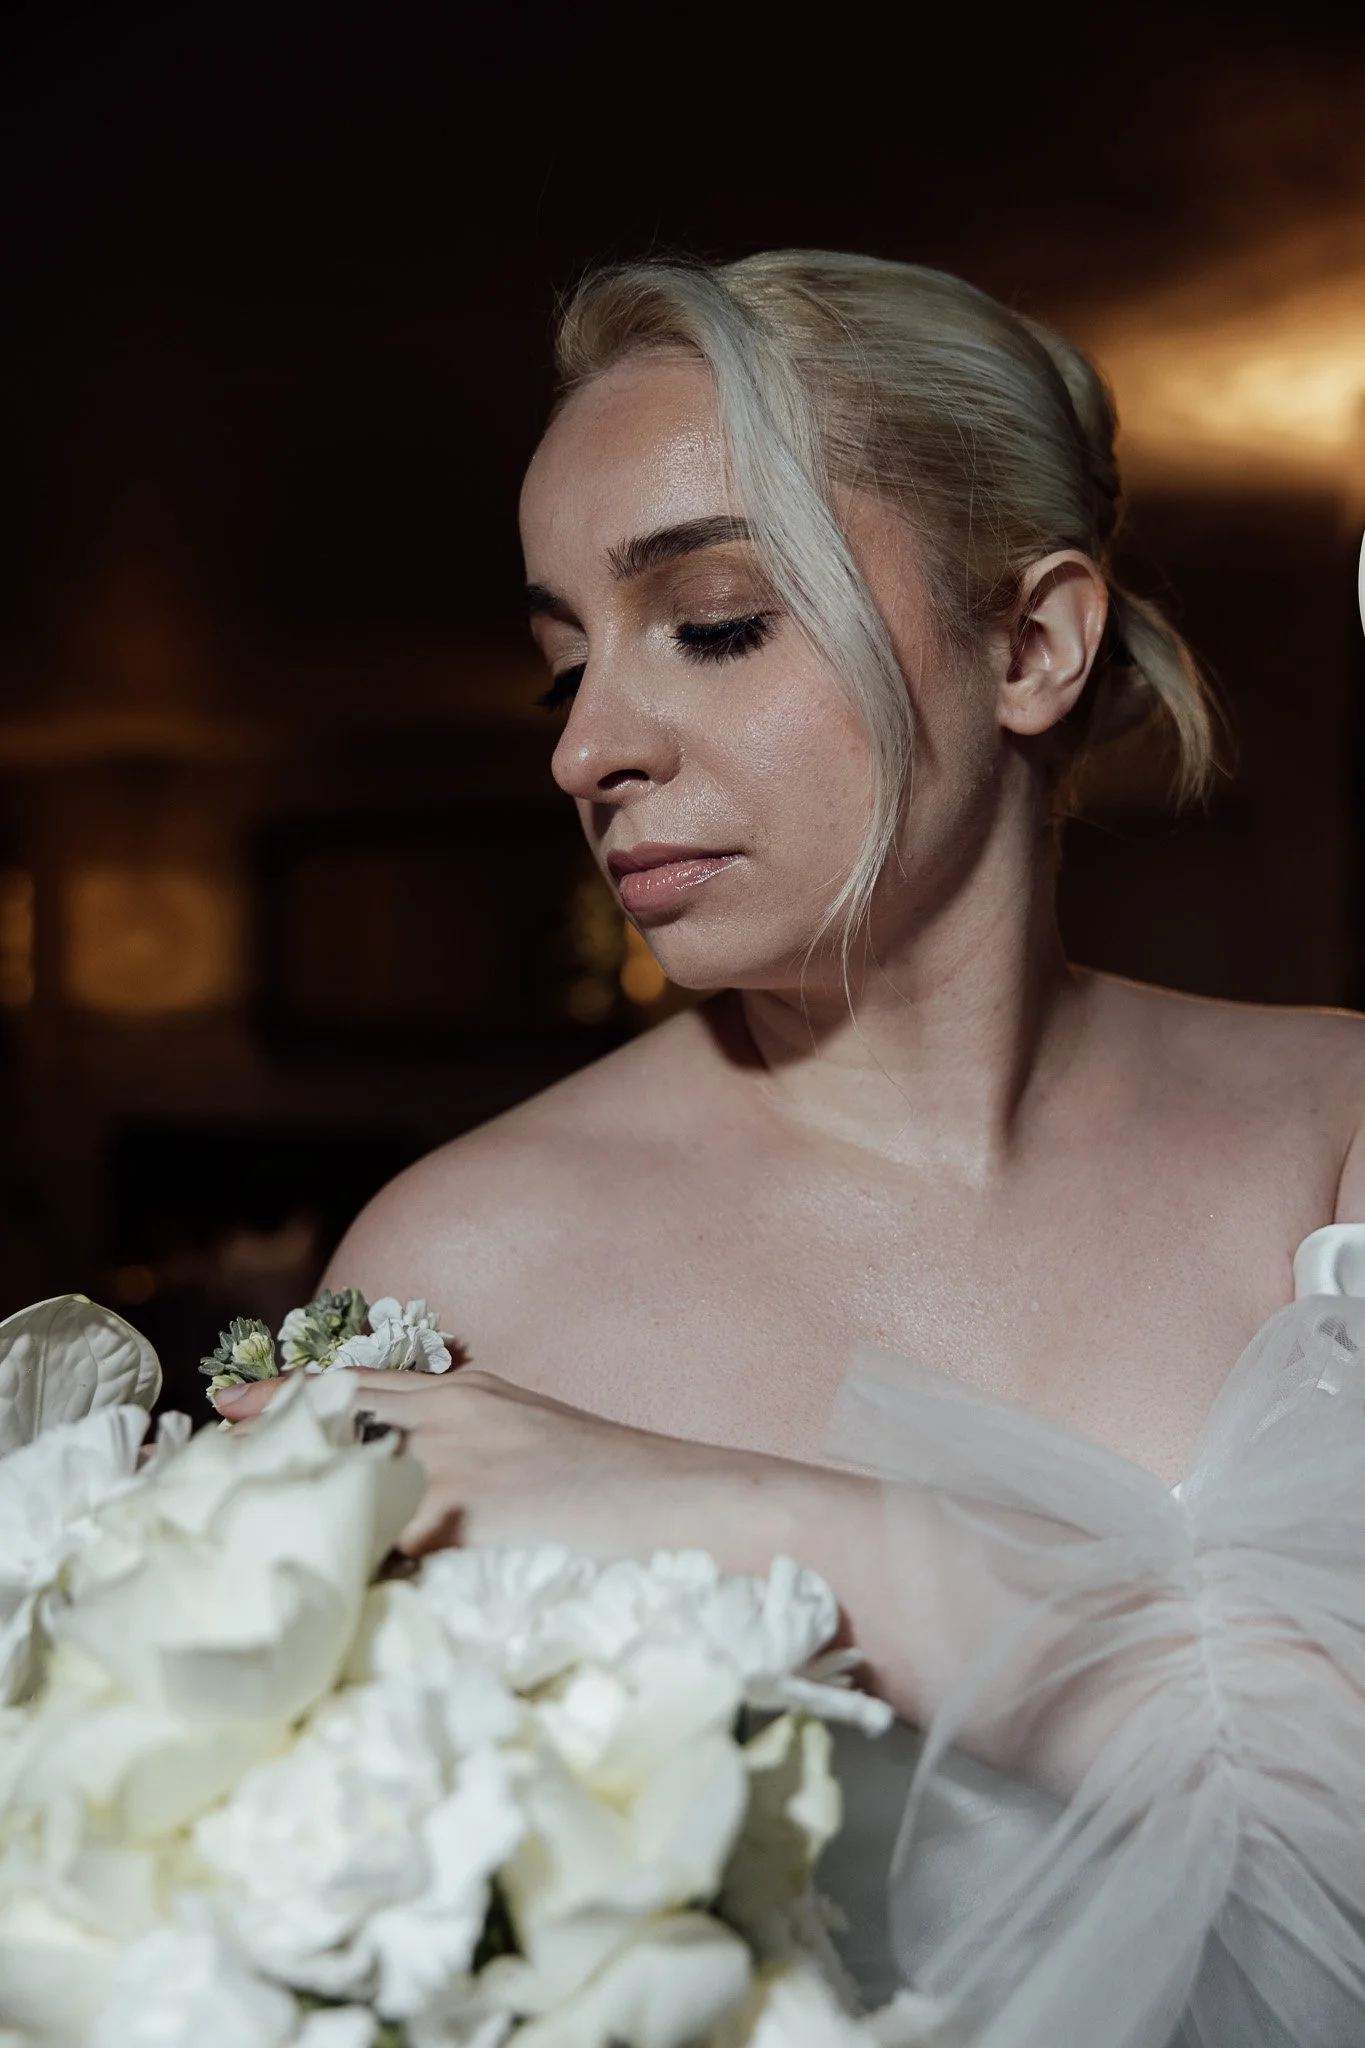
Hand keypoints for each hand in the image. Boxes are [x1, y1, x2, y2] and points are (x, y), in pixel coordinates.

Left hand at [212, 1368, 746, 1559]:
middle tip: (194, 1442)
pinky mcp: (462, 1509)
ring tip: (206, 1505)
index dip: (292, 1396)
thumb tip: (430, 1523)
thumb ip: (486, 1475)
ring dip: (275, 1484)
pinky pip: (369, 1526)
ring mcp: (453, 1458)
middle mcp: (453, 1413)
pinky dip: (323, 1543)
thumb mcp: (549, 1462)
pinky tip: (275, 1567)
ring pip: (335, 1462)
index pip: (360, 1385)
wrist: (706, 1507)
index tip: (235, 1404)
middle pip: (329, 1411)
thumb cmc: (638, 1503)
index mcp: (474, 1395)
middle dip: (260, 1429)